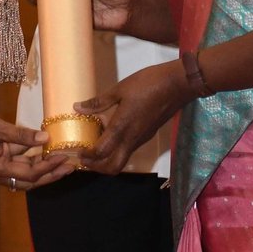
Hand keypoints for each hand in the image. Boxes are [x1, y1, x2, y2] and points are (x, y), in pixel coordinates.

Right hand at [0, 103, 74, 190]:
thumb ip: (21, 134)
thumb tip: (45, 137)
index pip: (29, 173)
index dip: (49, 166)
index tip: (64, 158)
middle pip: (29, 181)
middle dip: (50, 174)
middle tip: (70, 166)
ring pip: (23, 175)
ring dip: (42, 168)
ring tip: (62, 160)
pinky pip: (16, 166)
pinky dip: (30, 160)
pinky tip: (43, 152)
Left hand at [74, 61, 190, 174]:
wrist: (177, 85)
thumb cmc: (147, 83)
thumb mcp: (120, 89)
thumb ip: (99, 102)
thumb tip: (77, 107)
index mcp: (122, 127)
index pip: (101, 152)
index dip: (86, 156)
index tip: (75, 152)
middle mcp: (131, 139)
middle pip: (113, 167)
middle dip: (96, 167)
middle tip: (84, 158)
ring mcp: (141, 139)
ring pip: (122, 160)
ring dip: (107, 160)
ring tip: (95, 147)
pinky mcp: (148, 135)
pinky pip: (129, 150)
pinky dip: (117, 150)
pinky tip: (111, 135)